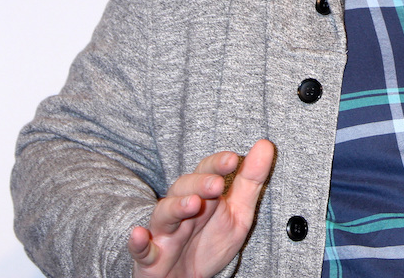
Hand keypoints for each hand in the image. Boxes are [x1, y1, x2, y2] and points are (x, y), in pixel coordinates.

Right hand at [128, 139, 274, 277]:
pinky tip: (139, 234)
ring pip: (164, 214)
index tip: (233, 159)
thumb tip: (265, 145)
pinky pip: (141, 249)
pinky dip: (138, 242)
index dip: (217, 165)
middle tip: (216, 184)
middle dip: (199, 184)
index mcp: (200, 195)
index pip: (206, 173)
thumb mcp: (238, 213)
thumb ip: (250, 181)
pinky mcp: (150, 258)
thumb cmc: (209, 242)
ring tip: (192, 204)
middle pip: (184, 189)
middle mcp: (179, 209)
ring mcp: (163, 233)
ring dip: (176, 207)